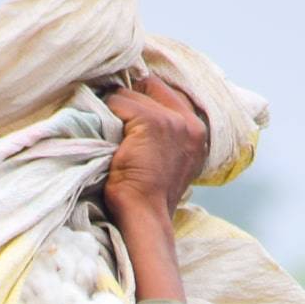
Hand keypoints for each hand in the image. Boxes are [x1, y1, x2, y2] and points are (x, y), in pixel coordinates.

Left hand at [103, 74, 209, 224]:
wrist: (145, 215)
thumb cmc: (149, 198)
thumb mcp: (170, 164)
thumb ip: (169, 139)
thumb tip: (147, 116)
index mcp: (197, 133)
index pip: (170, 94)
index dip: (147, 100)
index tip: (130, 116)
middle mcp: (189, 123)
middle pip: (152, 87)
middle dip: (133, 99)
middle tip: (117, 120)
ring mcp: (171, 121)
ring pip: (134, 93)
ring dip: (118, 108)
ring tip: (112, 133)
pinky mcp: (150, 121)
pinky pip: (119, 101)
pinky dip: (108, 113)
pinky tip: (106, 135)